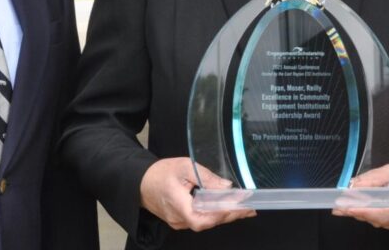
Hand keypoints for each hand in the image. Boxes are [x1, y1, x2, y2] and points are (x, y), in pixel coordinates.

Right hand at [139, 157, 255, 231]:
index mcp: (178, 204)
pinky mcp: (180, 220)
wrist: (140, 183)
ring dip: (224, 216)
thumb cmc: (160, 173)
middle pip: (208, 222)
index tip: (240, 206)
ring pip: (205, 223)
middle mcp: (178, 219)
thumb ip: (206, 177)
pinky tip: (225, 209)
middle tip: (248, 209)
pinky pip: (200, 220)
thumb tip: (226, 186)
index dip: (222, 214)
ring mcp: (178, 222)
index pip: (203, 218)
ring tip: (242, 209)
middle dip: (230, 216)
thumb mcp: (184, 166)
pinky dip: (214, 215)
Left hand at [332, 162, 388, 231]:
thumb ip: (371, 180)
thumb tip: (352, 187)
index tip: (348, 208)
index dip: (365, 211)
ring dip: (363, 215)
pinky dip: (372, 216)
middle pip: (380, 219)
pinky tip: (360, 210)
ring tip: (345, 208)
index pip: (385, 212)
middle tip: (339, 207)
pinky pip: (384, 223)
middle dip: (358, 212)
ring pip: (380, 223)